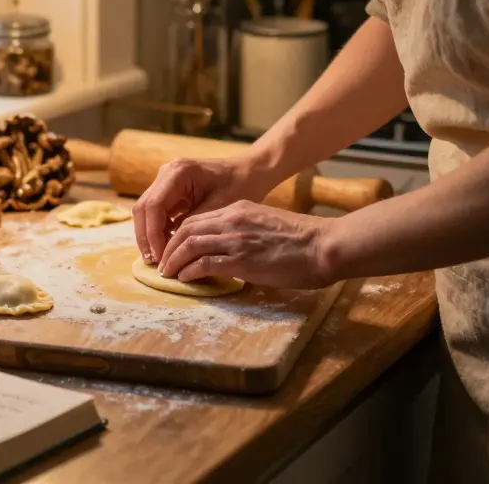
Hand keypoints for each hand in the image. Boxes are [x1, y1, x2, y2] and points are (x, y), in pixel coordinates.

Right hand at [132, 156, 272, 264]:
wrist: (249, 171)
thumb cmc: (240, 186)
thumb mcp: (218, 208)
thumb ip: (192, 226)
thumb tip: (172, 249)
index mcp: (178, 172)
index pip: (154, 206)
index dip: (153, 234)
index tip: (161, 257)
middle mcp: (166, 173)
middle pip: (143, 207)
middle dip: (146, 236)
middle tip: (153, 262)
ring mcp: (165, 181)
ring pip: (146, 211)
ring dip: (149, 235)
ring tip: (157, 259)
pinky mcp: (169, 190)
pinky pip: (156, 212)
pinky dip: (158, 230)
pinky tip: (165, 249)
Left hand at [157, 200, 336, 289]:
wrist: (325, 246)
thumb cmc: (303, 241)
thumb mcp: (267, 226)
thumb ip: (246, 233)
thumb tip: (231, 252)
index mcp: (239, 209)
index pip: (197, 219)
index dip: (180, 235)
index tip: (174, 249)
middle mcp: (233, 220)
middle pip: (186, 230)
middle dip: (170, 247)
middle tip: (164, 264)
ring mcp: (236, 239)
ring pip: (189, 245)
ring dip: (174, 261)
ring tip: (168, 274)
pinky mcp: (241, 260)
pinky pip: (204, 263)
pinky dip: (190, 271)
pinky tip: (185, 279)